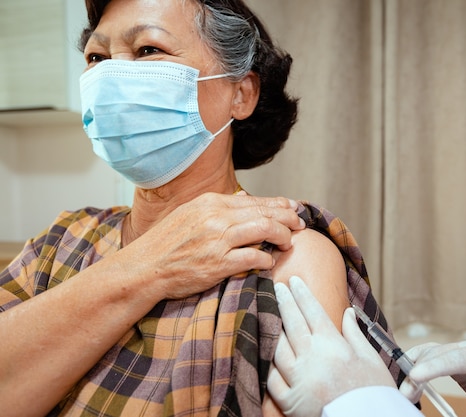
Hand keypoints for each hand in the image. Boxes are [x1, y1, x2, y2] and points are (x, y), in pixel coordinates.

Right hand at [119, 192, 304, 299]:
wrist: (144, 268)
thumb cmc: (166, 244)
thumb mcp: (190, 215)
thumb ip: (218, 208)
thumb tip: (245, 200)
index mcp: (211, 202)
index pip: (254, 200)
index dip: (279, 204)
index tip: (293, 208)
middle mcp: (216, 217)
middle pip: (264, 212)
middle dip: (288, 217)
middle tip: (299, 224)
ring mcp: (218, 240)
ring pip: (265, 229)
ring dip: (282, 235)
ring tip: (289, 242)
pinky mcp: (218, 263)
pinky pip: (254, 256)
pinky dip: (267, 258)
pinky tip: (270, 261)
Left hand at [267, 276, 395, 416]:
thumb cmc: (373, 391)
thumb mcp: (370, 358)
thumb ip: (354, 333)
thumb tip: (348, 311)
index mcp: (332, 345)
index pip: (312, 311)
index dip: (301, 294)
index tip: (293, 280)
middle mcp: (312, 358)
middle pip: (292, 323)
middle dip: (283, 302)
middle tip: (276, 287)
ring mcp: (298, 379)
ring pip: (278, 348)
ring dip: (272, 328)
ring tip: (269, 314)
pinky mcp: (290, 401)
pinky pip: (272, 378)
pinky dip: (269, 364)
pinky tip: (267, 352)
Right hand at [399, 339, 465, 416]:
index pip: (457, 357)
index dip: (434, 367)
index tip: (414, 377)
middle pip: (439, 354)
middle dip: (419, 373)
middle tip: (405, 396)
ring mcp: (462, 351)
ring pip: (429, 354)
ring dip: (414, 371)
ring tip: (406, 393)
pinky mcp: (453, 360)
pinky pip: (428, 358)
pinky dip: (415, 367)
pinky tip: (407, 380)